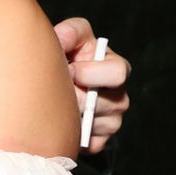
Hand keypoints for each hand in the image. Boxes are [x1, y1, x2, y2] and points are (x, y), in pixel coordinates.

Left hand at [53, 17, 130, 153]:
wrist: (56, 87)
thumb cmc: (67, 56)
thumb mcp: (71, 38)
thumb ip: (69, 32)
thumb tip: (61, 39)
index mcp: (115, 66)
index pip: (118, 71)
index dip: (90, 72)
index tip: (69, 69)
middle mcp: (119, 94)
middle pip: (111, 102)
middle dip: (81, 96)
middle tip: (63, 90)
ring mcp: (113, 119)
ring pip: (95, 122)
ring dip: (72, 113)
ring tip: (58, 103)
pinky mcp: (101, 140)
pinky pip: (88, 142)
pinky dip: (71, 133)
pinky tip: (61, 120)